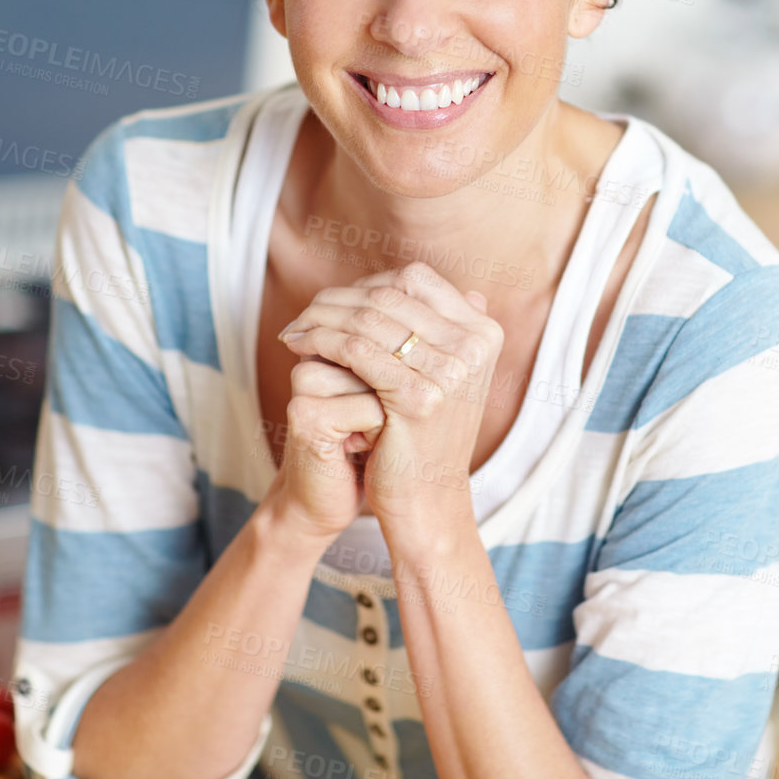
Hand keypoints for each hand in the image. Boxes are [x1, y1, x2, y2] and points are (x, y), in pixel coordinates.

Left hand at [279, 261, 504, 539]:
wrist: (427, 499)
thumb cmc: (424, 434)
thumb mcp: (440, 372)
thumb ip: (429, 324)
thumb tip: (404, 279)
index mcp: (484, 332)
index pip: (416, 280)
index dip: (369, 283)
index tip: (336, 300)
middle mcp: (474, 346)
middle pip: (389, 295)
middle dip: (337, 299)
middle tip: (302, 312)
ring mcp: (451, 371)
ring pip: (367, 319)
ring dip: (320, 318)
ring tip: (293, 329)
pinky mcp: (418, 398)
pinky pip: (356, 350)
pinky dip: (321, 341)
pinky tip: (299, 347)